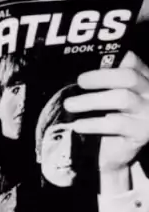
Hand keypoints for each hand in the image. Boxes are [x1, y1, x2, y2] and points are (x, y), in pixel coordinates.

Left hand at [64, 52, 148, 191]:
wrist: (112, 153)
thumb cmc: (107, 117)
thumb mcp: (106, 95)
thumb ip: (102, 81)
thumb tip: (80, 69)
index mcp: (143, 78)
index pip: (133, 61)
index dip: (114, 58)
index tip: (90, 62)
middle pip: (129, 76)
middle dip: (100, 77)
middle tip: (79, 82)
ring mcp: (148, 113)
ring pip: (122, 98)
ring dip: (91, 100)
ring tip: (69, 104)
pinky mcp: (142, 132)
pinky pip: (116, 123)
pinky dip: (93, 123)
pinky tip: (78, 125)